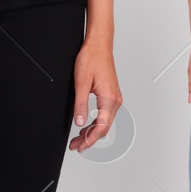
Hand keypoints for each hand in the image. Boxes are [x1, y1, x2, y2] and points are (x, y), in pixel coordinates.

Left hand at [69, 39, 122, 153]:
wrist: (99, 45)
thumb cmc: (91, 59)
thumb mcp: (81, 83)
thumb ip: (80, 104)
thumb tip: (79, 122)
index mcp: (109, 99)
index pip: (101, 127)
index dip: (90, 139)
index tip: (80, 146)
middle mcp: (115, 101)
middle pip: (104, 128)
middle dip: (89, 139)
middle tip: (75, 146)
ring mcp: (114, 99)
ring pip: (104, 122)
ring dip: (91, 132)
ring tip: (78, 139)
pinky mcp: (111, 96)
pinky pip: (104, 115)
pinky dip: (95, 123)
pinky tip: (85, 126)